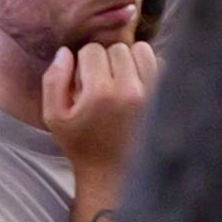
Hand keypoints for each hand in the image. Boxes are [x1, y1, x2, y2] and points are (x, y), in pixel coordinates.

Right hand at [39, 35, 156, 177]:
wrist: (114, 173)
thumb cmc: (81, 144)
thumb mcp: (54, 116)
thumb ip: (53, 80)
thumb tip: (66, 52)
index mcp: (101, 93)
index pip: (92, 50)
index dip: (84, 63)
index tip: (84, 83)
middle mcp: (131, 90)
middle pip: (117, 48)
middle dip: (106, 61)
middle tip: (102, 83)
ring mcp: (153, 93)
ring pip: (142, 50)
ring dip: (129, 60)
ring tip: (121, 81)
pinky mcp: (167, 97)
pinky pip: (160, 63)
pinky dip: (148, 70)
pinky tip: (137, 87)